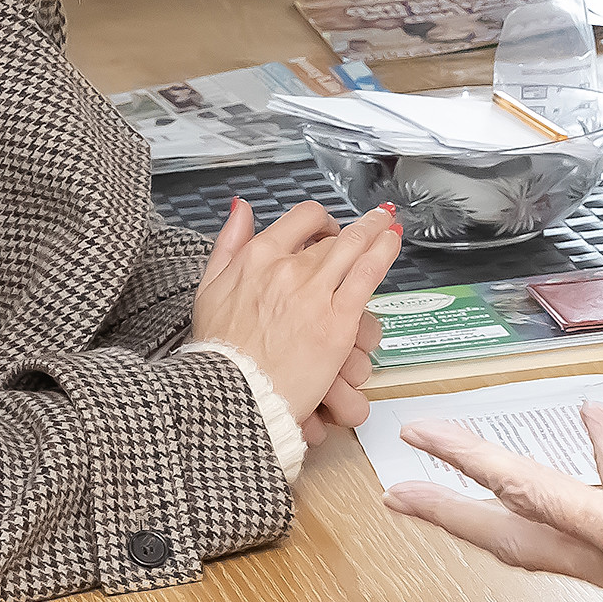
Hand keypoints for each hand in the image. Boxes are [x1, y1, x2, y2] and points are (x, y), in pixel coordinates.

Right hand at [193, 198, 401, 431]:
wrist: (233, 393)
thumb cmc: (220, 351)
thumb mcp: (210, 287)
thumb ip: (229, 242)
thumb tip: (241, 208)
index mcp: (257, 257)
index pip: (301, 220)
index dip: (320, 221)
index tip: (327, 230)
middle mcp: (288, 268)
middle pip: (332, 238)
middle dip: (354, 230)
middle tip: (370, 225)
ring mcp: (315, 293)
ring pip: (354, 247)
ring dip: (375, 231)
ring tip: (388, 225)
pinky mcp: (337, 321)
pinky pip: (367, 274)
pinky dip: (383, 252)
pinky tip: (392, 242)